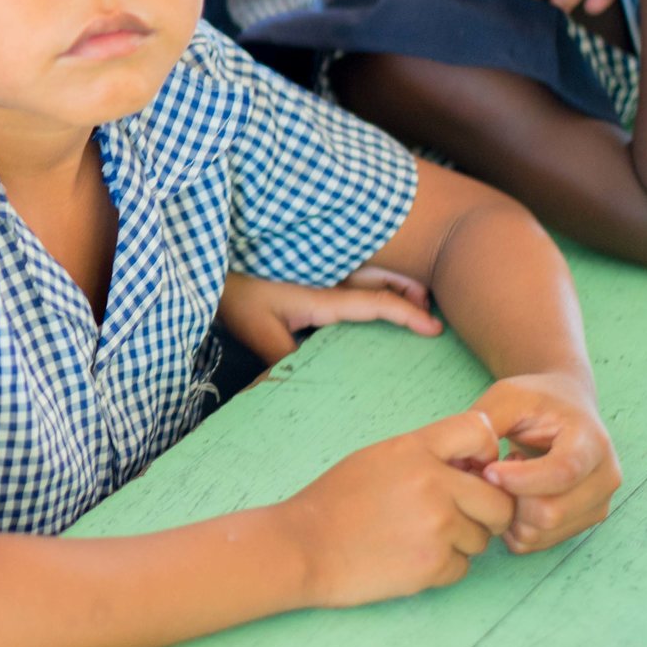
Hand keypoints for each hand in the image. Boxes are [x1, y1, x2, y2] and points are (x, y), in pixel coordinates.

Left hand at [217, 265, 443, 366]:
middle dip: (411, 294)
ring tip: (414, 303)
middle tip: (430, 314)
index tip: (433, 327)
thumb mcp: (257, 329)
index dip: (407, 313)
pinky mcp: (315, 274)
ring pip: (373, 274)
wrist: (213, 259)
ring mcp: (325, 273)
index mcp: (322, 297)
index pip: (375, 301)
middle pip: (384, 282)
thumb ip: (283, 358)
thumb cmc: (234, 293)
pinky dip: (376, 283)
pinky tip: (377, 298)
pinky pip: (356, 276)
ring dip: (396, 285)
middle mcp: (331, 281)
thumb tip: (303, 387)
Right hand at [278, 411, 515, 608]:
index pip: (481, 432)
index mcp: (415, 449)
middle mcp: (433, 484)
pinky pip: (463, 568)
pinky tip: (408, 560)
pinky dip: (442, 568)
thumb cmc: (334, 503)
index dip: (486, 455)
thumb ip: (425, 455)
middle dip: (486, 513)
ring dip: (460, 543)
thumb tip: (474, 466)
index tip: (474, 473)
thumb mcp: (376, 459)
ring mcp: (436, 527)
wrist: (301, 547)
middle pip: (499, 499)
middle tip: (459, 520)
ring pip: (483, 538)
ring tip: (417, 540)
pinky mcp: (433, 566)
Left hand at [472, 371, 619, 553]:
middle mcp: (605, 477)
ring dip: (509, 513)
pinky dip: (513, 527)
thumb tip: (465, 462)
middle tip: (494, 472)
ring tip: (508, 481)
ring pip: (542, 533)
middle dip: (509, 498)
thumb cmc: (536, 401)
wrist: (566, 406)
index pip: (562, 473)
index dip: (519, 479)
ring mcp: (598, 504)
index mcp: (591, 441)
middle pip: (550, 513)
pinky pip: (537, 543)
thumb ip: (485, 422)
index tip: (488, 470)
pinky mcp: (583, 522)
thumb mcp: (508, 396)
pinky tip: (514, 497)